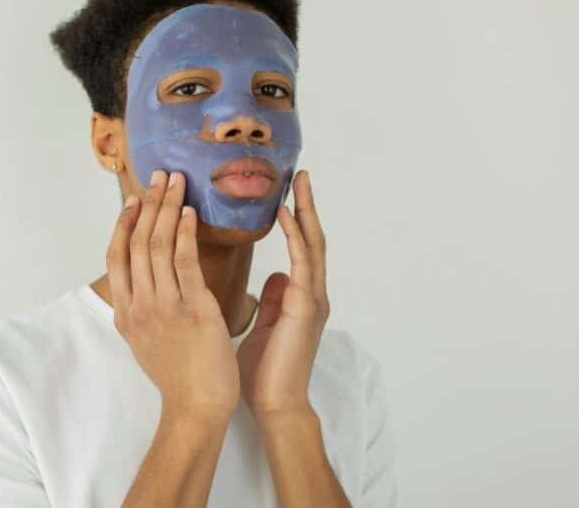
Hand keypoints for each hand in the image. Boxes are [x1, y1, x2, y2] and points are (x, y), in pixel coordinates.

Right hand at [106, 169, 240, 424]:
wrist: (196, 407)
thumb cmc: (178, 377)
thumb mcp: (145, 342)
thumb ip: (142, 311)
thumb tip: (145, 287)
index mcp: (126, 313)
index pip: (116, 258)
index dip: (123, 224)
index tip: (132, 199)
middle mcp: (139, 306)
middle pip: (137, 243)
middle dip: (147, 204)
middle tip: (158, 175)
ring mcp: (164, 307)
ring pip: (159, 246)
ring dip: (166, 208)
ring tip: (175, 181)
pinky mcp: (193, 309)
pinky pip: (185, 263)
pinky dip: (185, 234)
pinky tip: (189, 213)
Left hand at [237, 170, 329, 416]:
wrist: (274, 405)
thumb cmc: (265, 371)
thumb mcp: (266, 325)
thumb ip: (274, 299)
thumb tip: (274, 276)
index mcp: (300, 297)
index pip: (301, 247)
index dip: (296, 218)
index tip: (286, 190)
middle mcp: (311, 293)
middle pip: (312, 238)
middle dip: (306, 205)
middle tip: (298, 173)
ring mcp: (312, 300)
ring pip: (313, 245)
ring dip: (305, 211)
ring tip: (298, 182)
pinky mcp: (306, 309)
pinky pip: (302, 264)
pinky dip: (296, 237)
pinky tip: (284, 214)